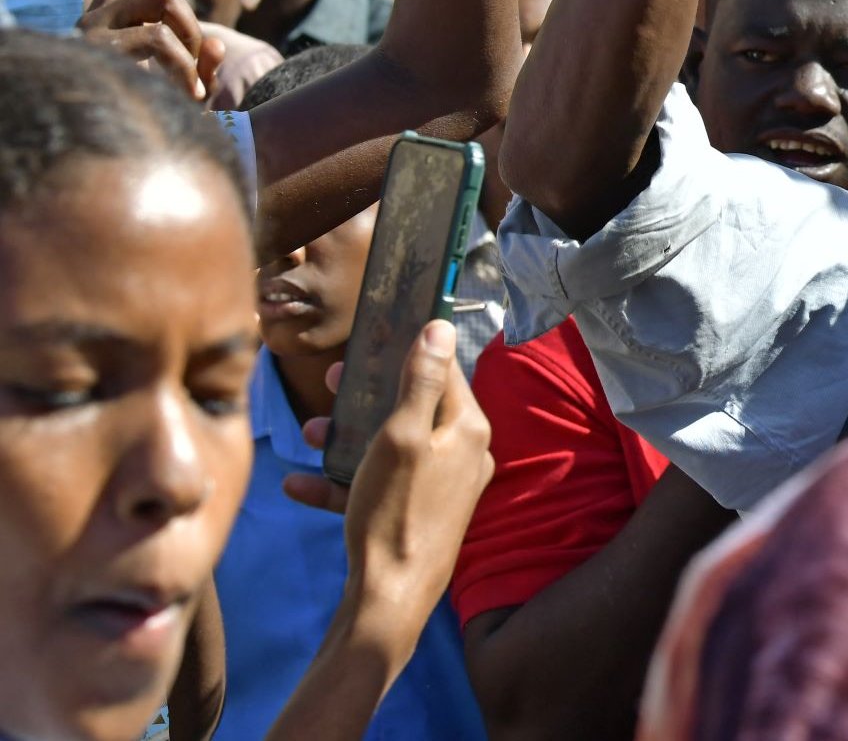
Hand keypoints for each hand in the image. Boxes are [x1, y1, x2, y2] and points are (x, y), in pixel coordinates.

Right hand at [284, 321, 492, 639]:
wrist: (389, 600)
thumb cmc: (394, 512)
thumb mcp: (401, 437)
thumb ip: (421, 382)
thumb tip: (440, 328)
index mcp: (468, 430)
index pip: (446, 373)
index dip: (410, 351)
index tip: (375, 340)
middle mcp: (462, 456)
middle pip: (414, 409)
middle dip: (369, 397)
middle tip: (334, 384)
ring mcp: (441, 488)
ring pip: (390, 448)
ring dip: (347, 439)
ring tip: (308, 433)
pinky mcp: (416, 514)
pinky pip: (378, 487)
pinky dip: (341, 483)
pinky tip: (297, 485)